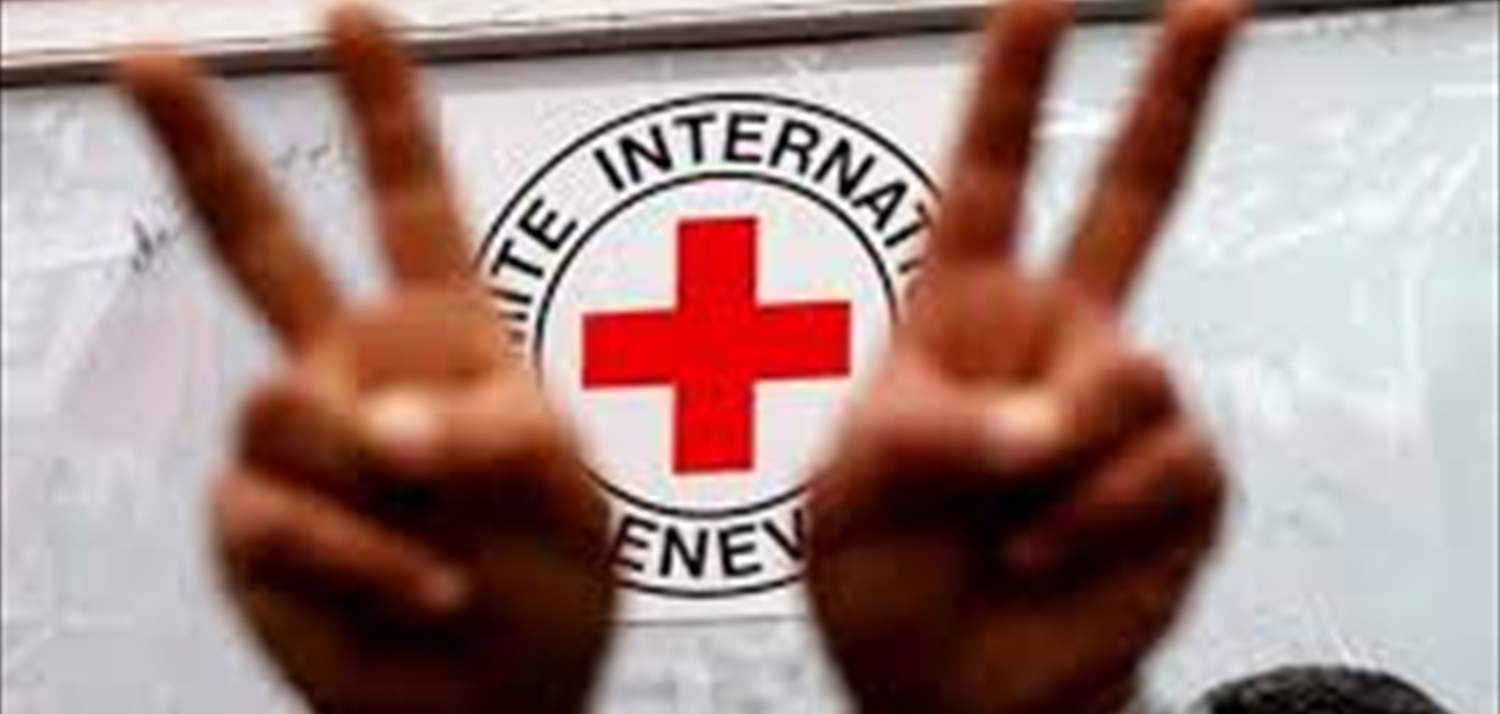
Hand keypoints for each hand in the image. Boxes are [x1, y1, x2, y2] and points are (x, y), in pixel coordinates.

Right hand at [118, 7, 613, 713]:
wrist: (504, 708)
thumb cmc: (551, 590)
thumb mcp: (569, 491)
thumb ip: (491, 431)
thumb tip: (379, 421)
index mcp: (448, 341)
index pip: (411, 205)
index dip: (385, 109)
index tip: (350, 17)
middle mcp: (357, 376)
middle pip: (262, 246)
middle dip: (206, 151)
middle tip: (147, 58)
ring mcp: (299, 450)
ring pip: (281, 403)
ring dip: (378, 484)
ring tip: (450, 546)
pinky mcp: (257, 528)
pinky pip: (275, 511)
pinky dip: (365, 561)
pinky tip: (425, 592)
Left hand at [805, 1, 1240, 712]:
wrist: (948, 698)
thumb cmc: (886, 588)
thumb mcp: (854, 491)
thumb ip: (934, 431)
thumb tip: (1051, 421)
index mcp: (959, 322)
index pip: (992, 181)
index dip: (1013, 89)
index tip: (1041, 3)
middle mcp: (1052, 346)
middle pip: (1133, 199)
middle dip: (1174, 99)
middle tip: (1213, 4)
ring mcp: (1118, 412)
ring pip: (1137, 369)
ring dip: (1062, 460)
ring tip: (1005, 530)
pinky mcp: (1177, 482)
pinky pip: (1167, 462)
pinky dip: (1094, 519)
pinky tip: (1042, 557)